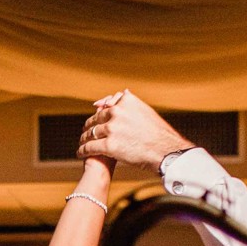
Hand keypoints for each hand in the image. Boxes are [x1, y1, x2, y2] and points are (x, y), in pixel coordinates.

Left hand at [78, 91, 194, 170]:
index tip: (94, 112)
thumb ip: (131, 103)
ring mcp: (113, 128)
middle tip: (85, 132)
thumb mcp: (146, 111)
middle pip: (96, 119)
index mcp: (127, 101)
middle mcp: (118, 112)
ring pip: (91, 133)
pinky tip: (80, 153)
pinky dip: (83, 150)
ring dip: (84, 139)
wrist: (166, 152)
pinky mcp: (109, 145)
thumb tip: (123, 92)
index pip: (106, 105)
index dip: (98, 110)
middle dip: (90, 126)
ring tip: (82, 143)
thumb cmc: (159, 134)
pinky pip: (90, 147)